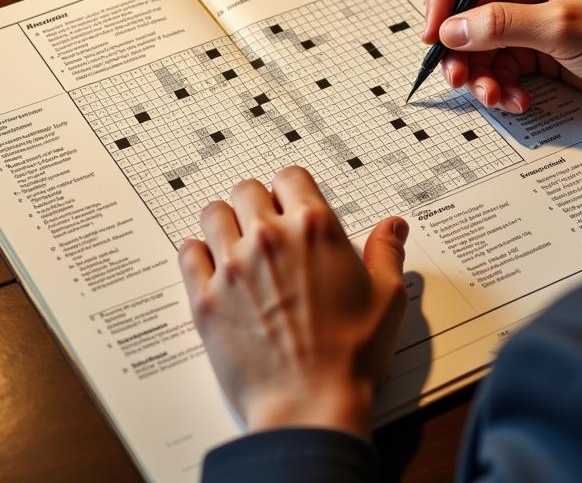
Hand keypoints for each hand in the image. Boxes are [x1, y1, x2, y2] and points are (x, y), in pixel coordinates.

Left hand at [179, 166, 408, 437]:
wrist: (310, 405)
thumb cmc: (352, 356)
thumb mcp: (387, 297)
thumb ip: (387, 252)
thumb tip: (393, 226)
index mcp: (313, 228)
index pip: (290, 176)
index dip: (293, 190)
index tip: (293, 205)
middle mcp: (269, 238)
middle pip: (247, 189)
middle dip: (257, 203)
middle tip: (266, 226)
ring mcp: (232, 266)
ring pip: (213, 213)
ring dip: (225, 222)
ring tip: (236, 243)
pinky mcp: (205, 297)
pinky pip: (188, 253)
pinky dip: (197, 254)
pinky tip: (211, 266)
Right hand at [423, 0, 581, 114]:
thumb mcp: (564, 26)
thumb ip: (502, 25)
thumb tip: (451, 30)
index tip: (434, 31)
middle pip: (467, 7)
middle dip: (459, 44)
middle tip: (456, 75)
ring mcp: (531, 15)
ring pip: (480, 41)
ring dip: (479, 72)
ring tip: (491, 96)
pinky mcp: (538, 47)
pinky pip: (500, 64)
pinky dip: (501, 85)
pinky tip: (517, 101)